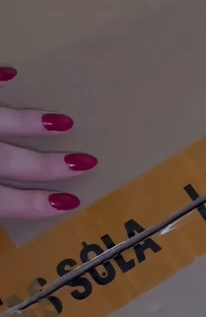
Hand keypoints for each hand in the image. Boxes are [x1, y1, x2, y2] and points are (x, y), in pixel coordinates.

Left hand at [0, 67, 95, 218]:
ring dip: (31, 122)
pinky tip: (11, 72)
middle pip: (11, 161)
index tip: (71, 201)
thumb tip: (5, 244)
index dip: (37, 204)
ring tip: (64, 121)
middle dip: (49, 165)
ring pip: (1, 120)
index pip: (6, 201)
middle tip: (86, 161)